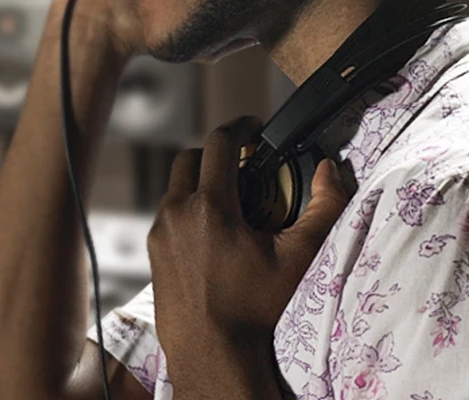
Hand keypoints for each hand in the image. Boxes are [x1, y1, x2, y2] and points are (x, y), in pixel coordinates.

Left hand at [147, 116, 348, 397]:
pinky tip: (209, 230)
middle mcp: (178, 210)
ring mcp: (160, 229)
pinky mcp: (152, 247)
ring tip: (228, 199)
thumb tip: (329, 169)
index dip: (239, 127)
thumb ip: (322, 208)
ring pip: (176, 185)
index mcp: (211, 205)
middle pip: (191, 157)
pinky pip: (167, 212)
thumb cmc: (256, 308)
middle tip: (241, 163)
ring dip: (199, 180)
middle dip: (216, 153)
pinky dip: (187, 207)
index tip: (253, 127)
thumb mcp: (298, 258)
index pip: (219, 143)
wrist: (211, 352)